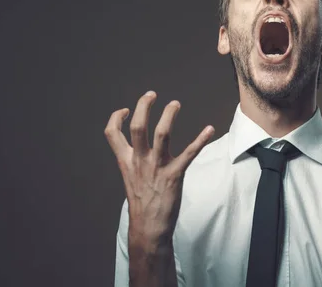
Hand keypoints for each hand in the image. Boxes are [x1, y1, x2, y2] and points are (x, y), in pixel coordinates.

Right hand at [104, 90, 214, 248]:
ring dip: (168, 116)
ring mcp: (157, 167)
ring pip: (161, 134)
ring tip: (175, 104)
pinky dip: (201, 140)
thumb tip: (138, 146)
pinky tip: (209, 129)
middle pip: (138, 127)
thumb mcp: (131, 177)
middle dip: (144, 107)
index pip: (112, 133)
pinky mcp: (174, 175)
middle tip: (152, 94)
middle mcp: (139, 161)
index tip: (127, 109)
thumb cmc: (143, 201)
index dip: (117, 117)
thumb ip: (133, 160)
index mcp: (126, 161)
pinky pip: (189, 153)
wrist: (148, 227)